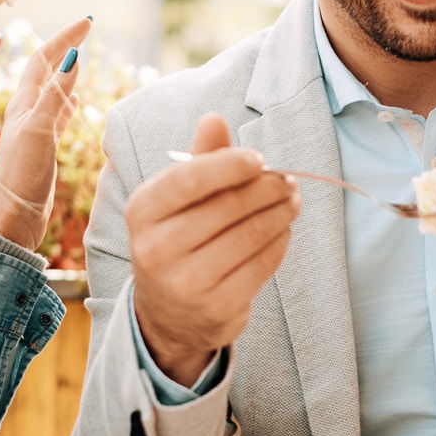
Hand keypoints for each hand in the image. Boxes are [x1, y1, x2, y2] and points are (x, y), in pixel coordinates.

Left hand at [0, 17, 95, 250]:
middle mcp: (26, 113)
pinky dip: (68, 103)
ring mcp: (34, 131)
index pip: (45, 59)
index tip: (88, 22)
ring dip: (66, 72)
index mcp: (23, 105)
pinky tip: (76, 102)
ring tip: (81, 57)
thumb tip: (73, 57)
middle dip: (65, 47)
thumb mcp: (41, 132)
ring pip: (53, 91)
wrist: (11, 220)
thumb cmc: (21, 178)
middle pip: (46, 70)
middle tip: (87, 30)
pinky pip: (58, 116)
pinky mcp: (43, 149)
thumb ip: (56, 96)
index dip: (65, 38)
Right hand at [126, 113, 299, 383]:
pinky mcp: (217, 307)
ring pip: (250, 235)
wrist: (168, 316)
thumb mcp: (176, 201)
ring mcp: (186, 283)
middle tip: (288, 179)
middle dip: (267, 188)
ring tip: (293, 200)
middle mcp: (156, 249)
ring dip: (281, 212)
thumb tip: (214, 119)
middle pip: (227, 207)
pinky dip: (279, 242)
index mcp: (142, 211)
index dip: (229, 164)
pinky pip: (262, 264)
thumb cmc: (178, 241)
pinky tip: (283, 230)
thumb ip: (198, 160)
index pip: (188, 179)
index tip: (259, 159)